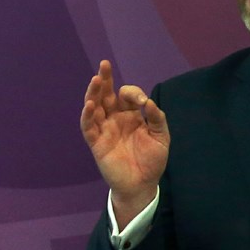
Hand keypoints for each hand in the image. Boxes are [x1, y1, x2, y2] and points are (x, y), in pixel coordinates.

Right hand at [80, 60, 169, 227]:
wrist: (143, 184)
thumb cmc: (152, 160)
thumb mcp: (161, 137)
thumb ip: (157, 118)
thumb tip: (149, 103)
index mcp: (131, 115)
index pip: (127, 95)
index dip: (134, 93)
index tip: (143, 103)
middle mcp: (115, 119)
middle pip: (106, 95)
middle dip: (105, 80)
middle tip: (104, 64)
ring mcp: (105, 129)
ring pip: (95, 107)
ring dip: (93, 94)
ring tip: (96, 80)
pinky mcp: (97, 143)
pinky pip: (89, 127)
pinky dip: (88, 115)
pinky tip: (90, 105)